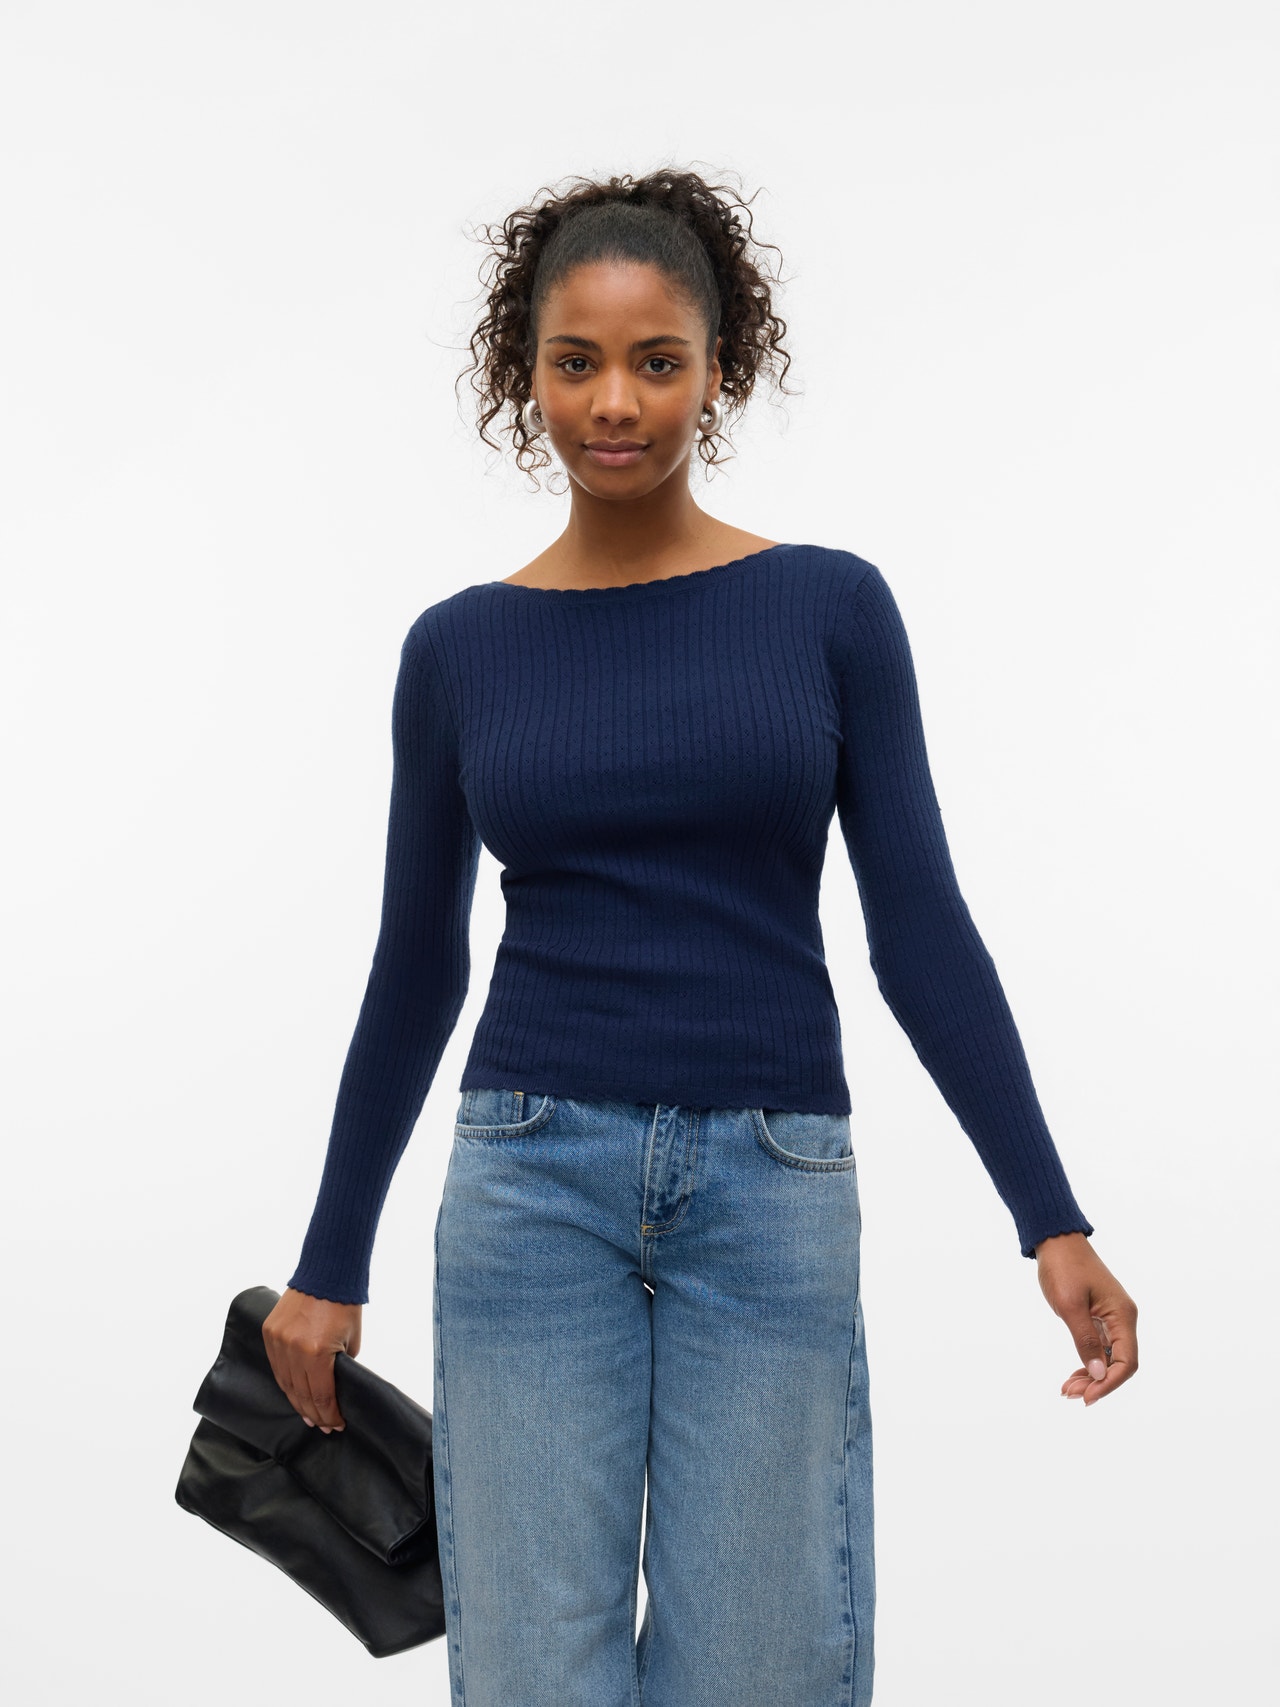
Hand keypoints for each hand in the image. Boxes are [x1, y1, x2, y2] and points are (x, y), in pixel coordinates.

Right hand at [262, 1287, 362, 1432]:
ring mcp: (278, 1341)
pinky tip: (293, 1391)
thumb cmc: (344, 1304)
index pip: (321, 1397)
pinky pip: (275, 1365)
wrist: (326, 1273)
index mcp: (316, 1353)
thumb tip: (335, 1385)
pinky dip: (284, 1381)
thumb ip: (341, 1366)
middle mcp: (293, 1350)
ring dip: (297, 1401)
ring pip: (285, 1382)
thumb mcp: (351, 1341)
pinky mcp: (269, 1332)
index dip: (329, 1415)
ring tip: (308, 1415)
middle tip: (323, 1425)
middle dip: (314, 1413)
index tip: (336, 1424)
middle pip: (301, 1394)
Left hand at [1033, 1232, 1137, 1405]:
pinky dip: (1088, 1362)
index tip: (1087, 1397)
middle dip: (1099, 1383)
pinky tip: (1074, 1375)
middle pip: (1120, 1363)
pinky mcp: (1100, 1317)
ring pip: (1109, 1358)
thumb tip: (1100, 1375)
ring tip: (1068, 1389)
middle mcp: (1123, 1319)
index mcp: (1122, 1315)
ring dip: (1092, 1376)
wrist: (1056, 1240)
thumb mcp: (1070, 1306)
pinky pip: (1100, 1348)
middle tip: (1071, 1394)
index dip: (1110, 1383)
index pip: (1127, 1361)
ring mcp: (1113, 1318)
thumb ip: (1085, 1340)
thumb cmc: (1063, 1268)